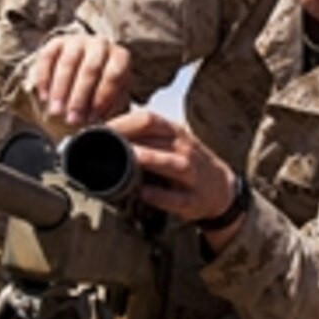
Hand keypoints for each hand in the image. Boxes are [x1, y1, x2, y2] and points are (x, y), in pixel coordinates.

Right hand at [31, 33, 130, 126]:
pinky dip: (44, 80)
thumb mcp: (113, 101)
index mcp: (119, 57)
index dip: (102, 97)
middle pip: (90, 69)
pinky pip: (47, 58)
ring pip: (68, 63)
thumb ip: (112, 112)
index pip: (113, 75)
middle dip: (79, 97)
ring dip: (60, 90)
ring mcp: (77, 41)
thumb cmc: (100, 92)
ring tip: (56, 112)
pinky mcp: (56, 43)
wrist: (82, 74)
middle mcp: (100, 44)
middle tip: (72, 119)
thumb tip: (107, 128)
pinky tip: (44, 97)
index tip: (93, 117)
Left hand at [107, 111, 238, 226]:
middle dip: (128, 137)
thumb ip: (142, 137)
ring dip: (150, 159)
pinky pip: (178, 198)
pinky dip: (162, 196)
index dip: (121, 121)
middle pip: (157, 134)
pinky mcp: (194, 200)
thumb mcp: (169, 142)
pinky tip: (145, 193)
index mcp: (174, 132)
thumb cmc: (186, 163)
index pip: (147, 118)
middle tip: (101, 142)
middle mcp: (184, 148)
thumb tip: (102, 133)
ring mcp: (192, 174)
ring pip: (172, 162)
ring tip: (128, 158)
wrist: (222, 189)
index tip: (96, 129)